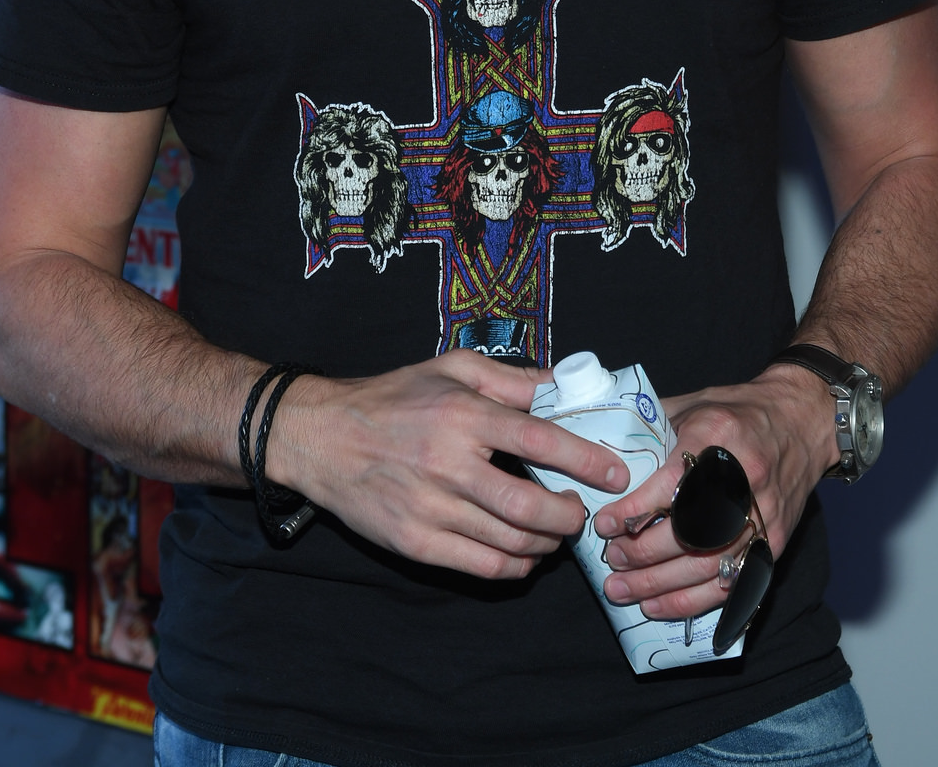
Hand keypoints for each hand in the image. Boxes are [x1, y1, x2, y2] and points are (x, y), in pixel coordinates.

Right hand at [268, 352, 632, 580]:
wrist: (323, 437)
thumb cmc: (393, 397)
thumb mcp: (450, 368)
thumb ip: (510, 377)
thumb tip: (563, 383)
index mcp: (462, 414)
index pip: (539, 440)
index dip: (585, 460)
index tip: (615, 473)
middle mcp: (448, 464)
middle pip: (530, 509)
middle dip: (571, 517)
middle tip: (583, 512)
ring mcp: (430, 509)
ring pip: (510, 545)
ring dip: (547, 544)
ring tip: (556, 531)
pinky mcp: (415, 543)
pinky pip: (481, 568)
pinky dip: (515, 568)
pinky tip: (524, 555)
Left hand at [592, 364, 838, 622]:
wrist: (801, 422)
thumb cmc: (738, 412)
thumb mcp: (694, 405)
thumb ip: (653, 430)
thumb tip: (605, 455)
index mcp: (718, 438)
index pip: (671, 485)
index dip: (635, 510)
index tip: (606, 524)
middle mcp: (744, 481)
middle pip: (688, 533)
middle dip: (642, 553)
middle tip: (612, 559)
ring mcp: (763, 518)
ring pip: (706, 567)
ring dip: (658, 586)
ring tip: (622, 589)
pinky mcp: (774, 544)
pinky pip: (730, 585)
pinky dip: (691, 602)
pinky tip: (658, 606)